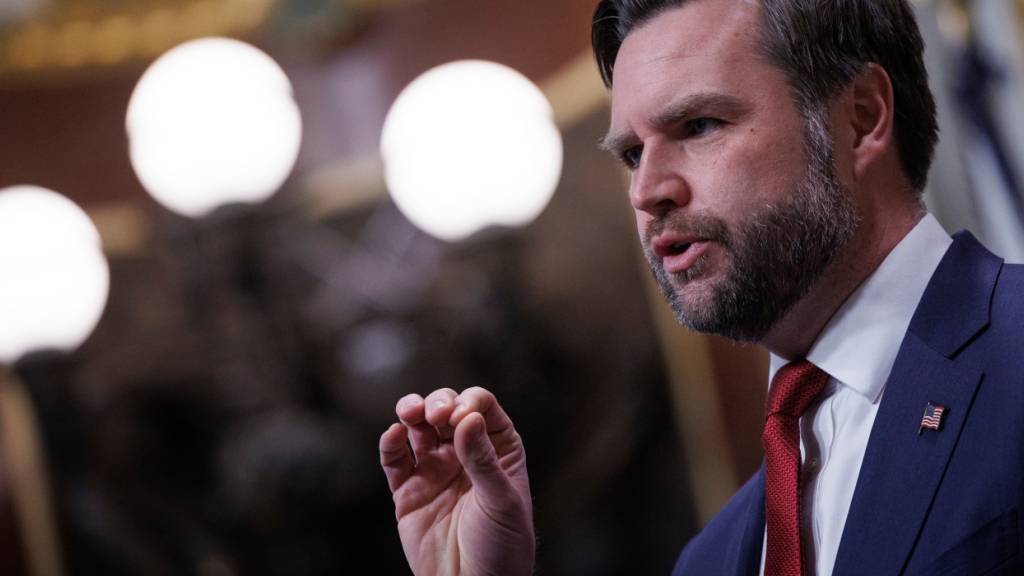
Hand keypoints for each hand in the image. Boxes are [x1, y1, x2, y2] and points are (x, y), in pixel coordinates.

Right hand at [379, 387, 534, 575]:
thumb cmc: (501, 547)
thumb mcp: (501, 501)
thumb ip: (483, 460)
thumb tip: (467, 417)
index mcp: (498, 450)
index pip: (482, 408)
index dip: (469, 402)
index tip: (460, 417)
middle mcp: (465, 453)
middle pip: (447, 409)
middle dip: (439, 402)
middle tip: (436, 414)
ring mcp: (434, 470)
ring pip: (418, 427)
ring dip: (411, 410)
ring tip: (410, 412)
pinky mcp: (408, 491)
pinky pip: (394, 459)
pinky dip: (390, 443)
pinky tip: (393, 435)